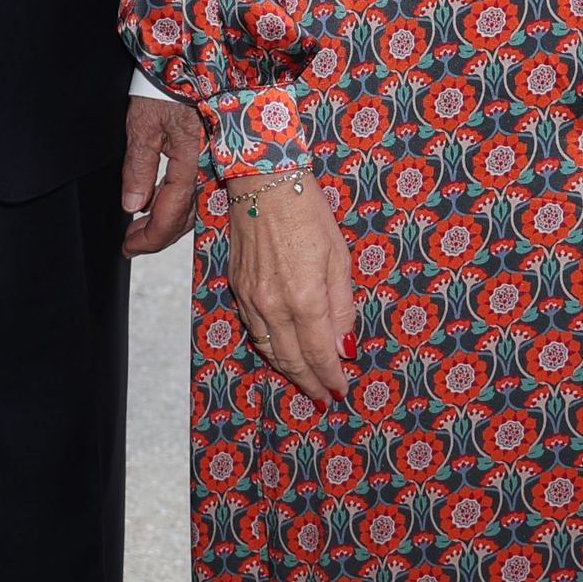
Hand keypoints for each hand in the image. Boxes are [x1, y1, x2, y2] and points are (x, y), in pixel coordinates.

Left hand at [121, 94, 207, 255]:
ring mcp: (215, 163)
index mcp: (192, 161)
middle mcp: (210, 167)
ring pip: (194, 207)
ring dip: (167, 223)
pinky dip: (178, 205)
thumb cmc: (166, 86)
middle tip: (130, 243)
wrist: (194, 59)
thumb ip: (138, 168)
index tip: (127, 248)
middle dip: (156, 236)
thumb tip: (132, 207)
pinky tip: (159, 205)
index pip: (171, 214)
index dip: (149, 238)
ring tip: (139, 229)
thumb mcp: (143, 125)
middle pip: (186, 217)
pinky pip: (199, 190)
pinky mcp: (215, 156)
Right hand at [221, 170, 354, 405]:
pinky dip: (270, 348)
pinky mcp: (237, 289)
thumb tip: (344, 347)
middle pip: (291, 360)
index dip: (331, 377)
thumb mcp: (339, 259)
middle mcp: (274, 305)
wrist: (264, 184)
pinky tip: (282, 353)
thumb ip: (342, 308)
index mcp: (305, 298)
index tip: (341, 390)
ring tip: (306, 383)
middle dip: (310, 383)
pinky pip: (255, 331)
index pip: (319, 354)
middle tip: (324, 398)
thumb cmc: (309, 214)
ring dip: (288, 371)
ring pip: (270, 349)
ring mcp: (251, 299)